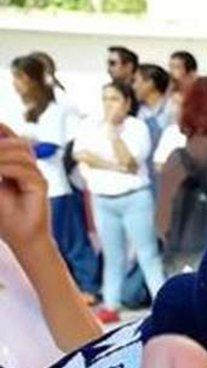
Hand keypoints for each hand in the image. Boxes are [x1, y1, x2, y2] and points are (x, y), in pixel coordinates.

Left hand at [0, 125, 50, 255]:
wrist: (22, 237)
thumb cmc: (5, 215)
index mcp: (14, 164)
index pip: (8, 137)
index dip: (1, 130)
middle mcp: (28, 167)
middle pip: (16, 142)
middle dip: (0, 145)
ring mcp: (36, 175)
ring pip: (20, 153)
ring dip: (1, 156)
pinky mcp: (41, 185)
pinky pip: (23, 170)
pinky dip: (6, 169)